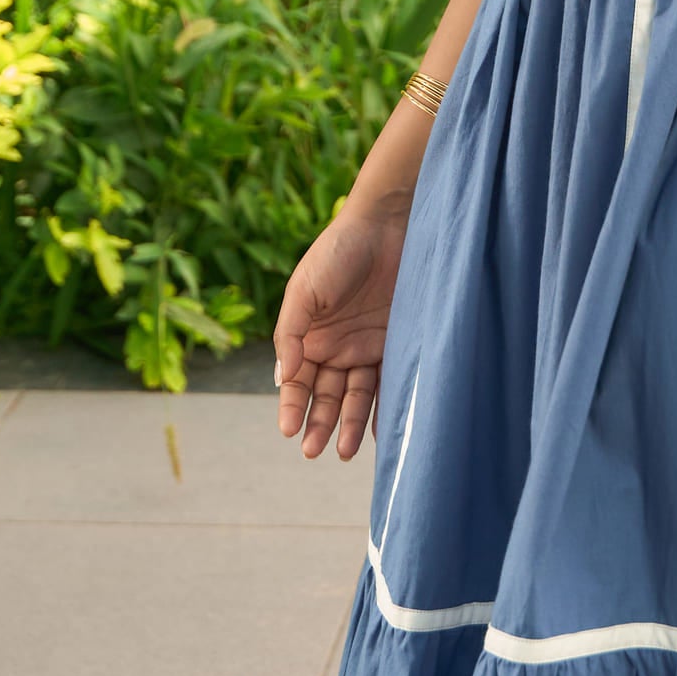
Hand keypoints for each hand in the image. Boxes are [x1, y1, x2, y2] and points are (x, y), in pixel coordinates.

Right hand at [274, 198, 408, 459]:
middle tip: (315, 451)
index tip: (289, 430)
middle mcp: (335, 347)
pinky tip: (377, 431)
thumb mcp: (305, 289)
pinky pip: (387, 381)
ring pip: (354, 395)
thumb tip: (282, 378)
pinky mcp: (394, 342)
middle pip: (324, 395)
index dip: (291, 406)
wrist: (387, 224)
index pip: (296, 381)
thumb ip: (291, 333)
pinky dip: (382, 407)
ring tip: (344, 451)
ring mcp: (364, 346)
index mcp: (308, 336)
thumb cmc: (338, 251)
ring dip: (347, 423)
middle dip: (318, 424)